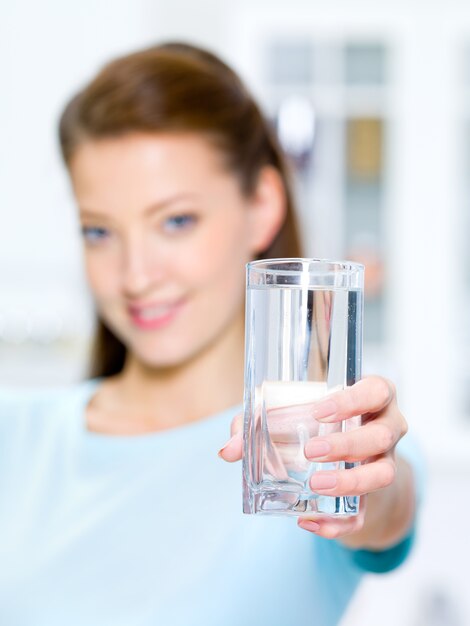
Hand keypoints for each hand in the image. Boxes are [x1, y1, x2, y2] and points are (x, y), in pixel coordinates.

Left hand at [218, 376, 409, 543]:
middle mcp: (387, 428)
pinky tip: (308, 521)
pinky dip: (338, 523)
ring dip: (351, 481)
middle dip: (348, 444)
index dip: (354, 400)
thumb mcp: (289, 413)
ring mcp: (386, 462)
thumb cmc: (313, 422)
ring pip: (385, 473)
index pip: (377, 390)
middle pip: (382, 434)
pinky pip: (365, 514)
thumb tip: (228, 449)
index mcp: (372, 398)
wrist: (340, 457)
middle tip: (311, 451)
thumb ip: (256, 424)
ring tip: (315, 484)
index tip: (319, 412)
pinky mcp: (374, 497)